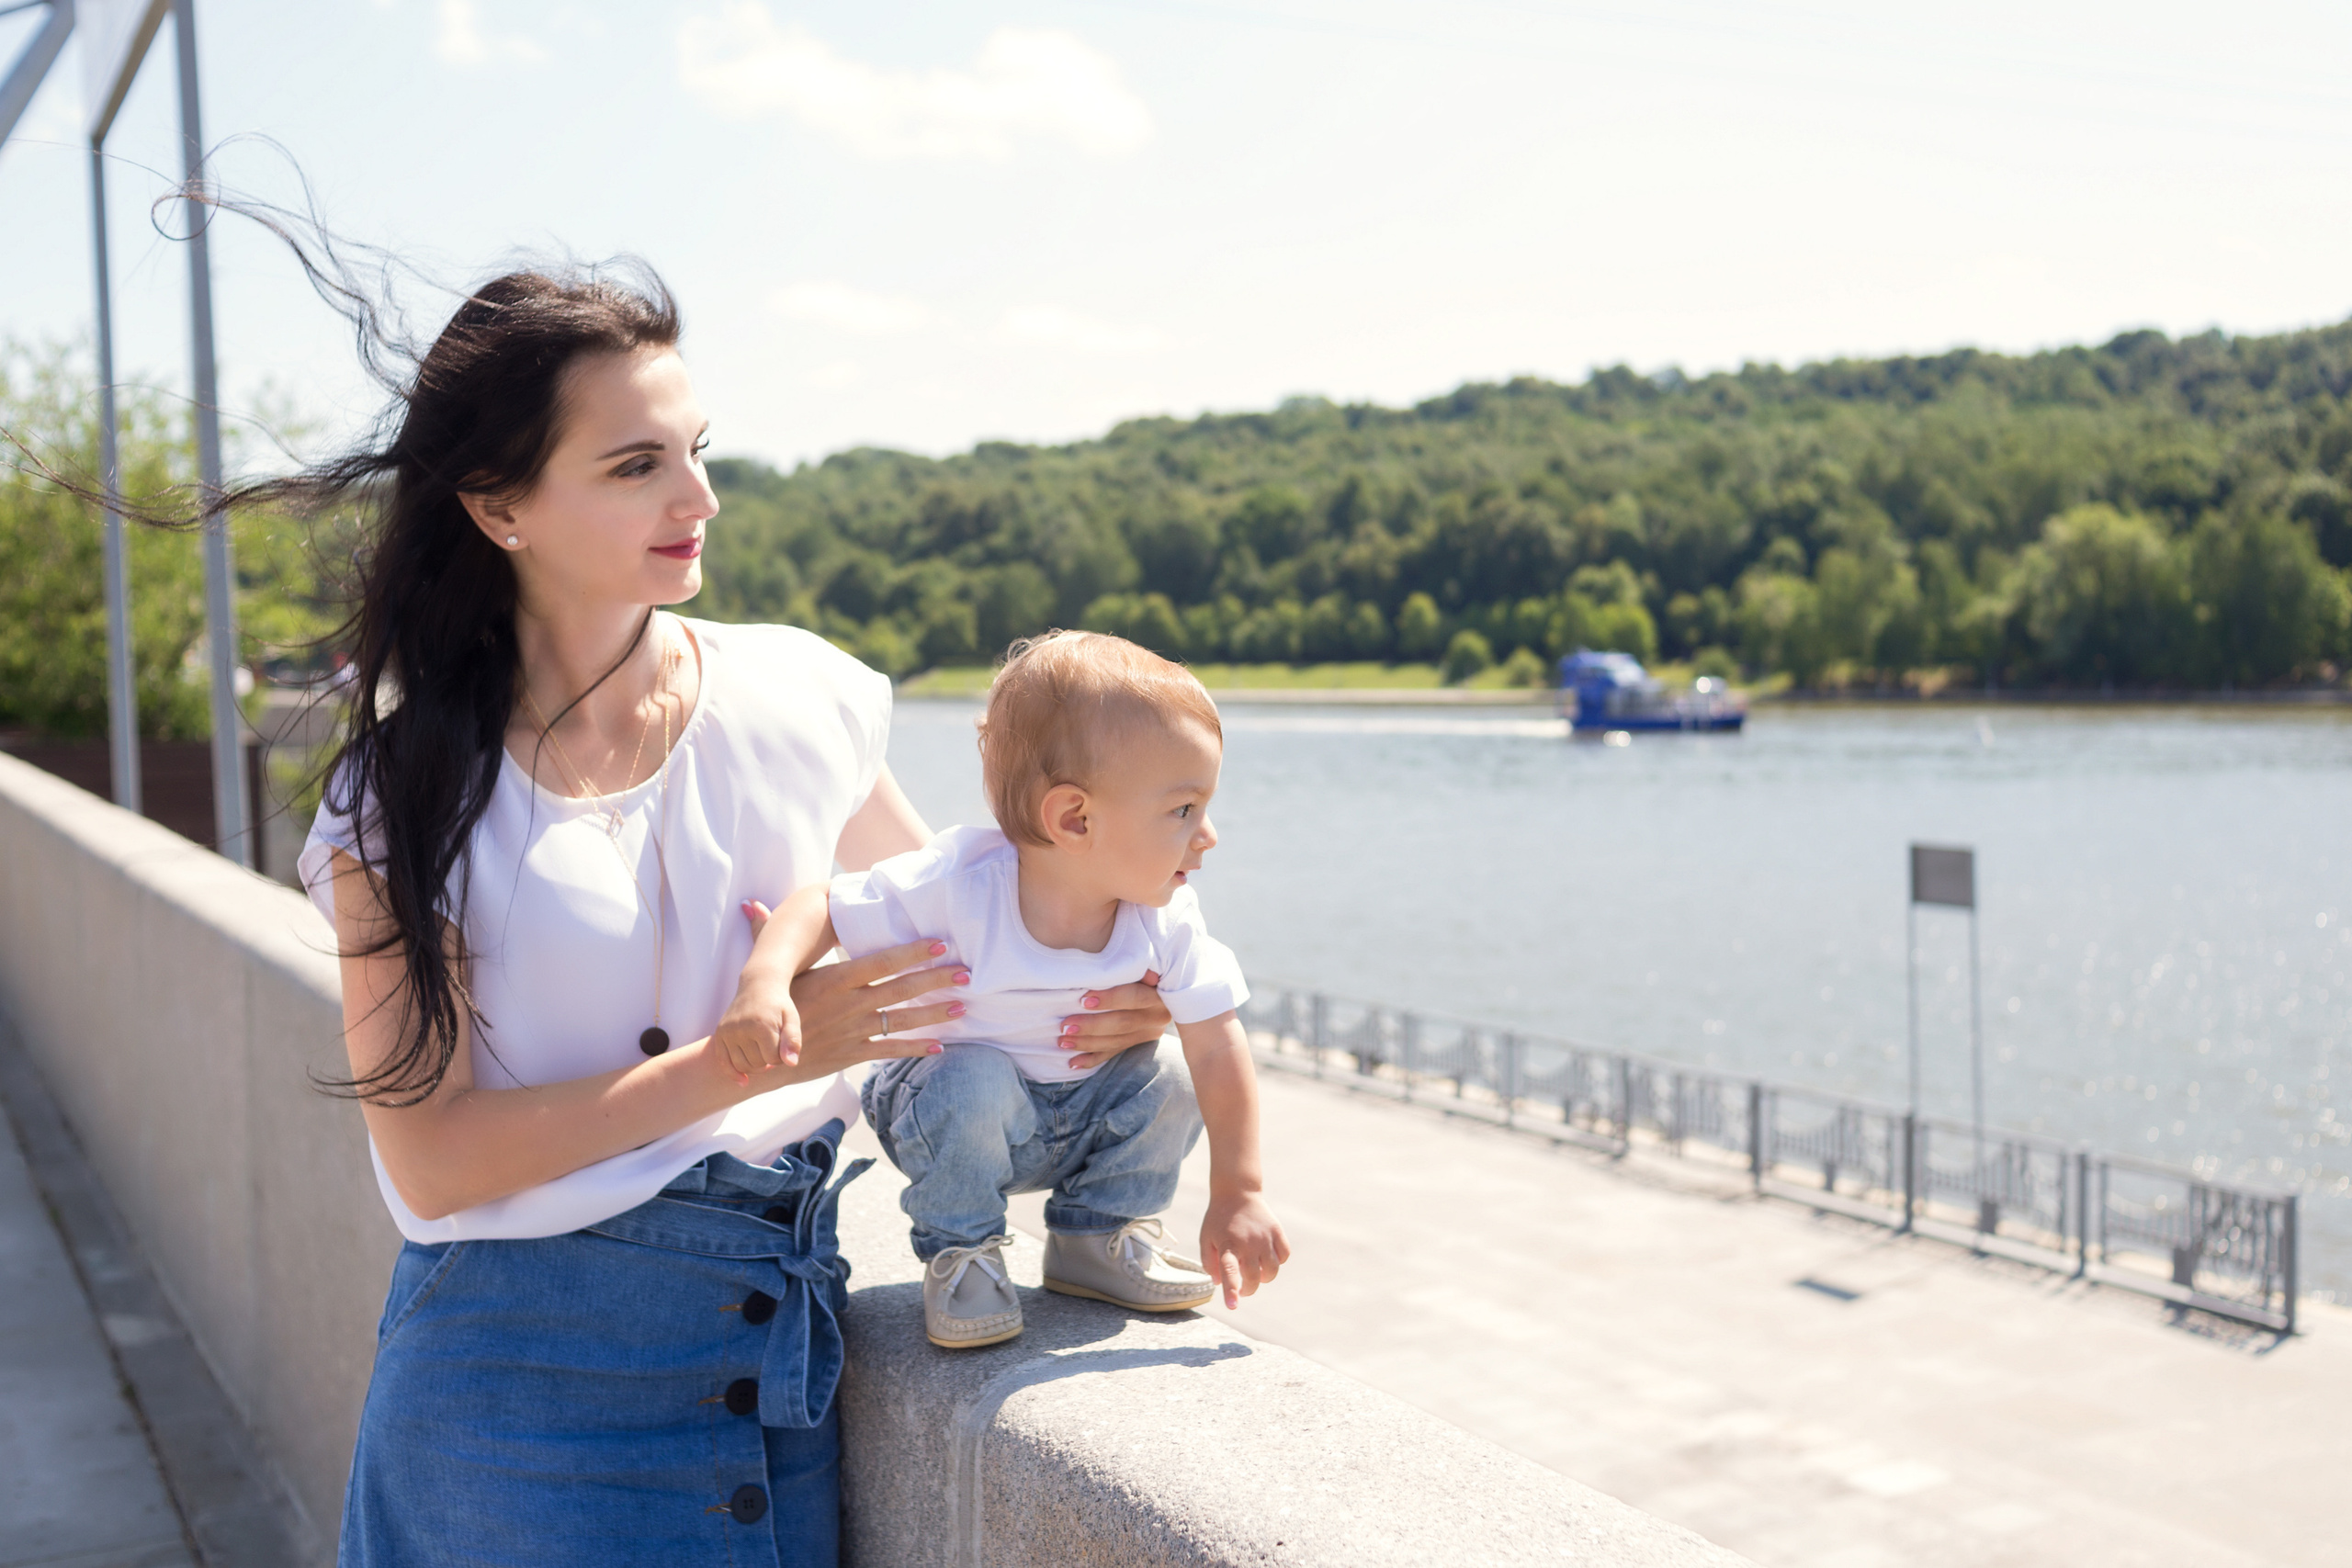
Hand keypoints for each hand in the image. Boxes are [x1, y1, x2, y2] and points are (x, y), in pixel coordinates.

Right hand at [711, 959, 800, 1083]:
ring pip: (741, 1065)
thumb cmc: (779, 1005)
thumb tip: (791, 1063)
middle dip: (768, 1062)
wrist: (758, 985)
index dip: (782, 1057)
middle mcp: (741, 1029)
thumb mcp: (792, 1019)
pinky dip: (733, 1073)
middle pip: (757, 1064)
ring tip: (764, 1055)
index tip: (785, 1046)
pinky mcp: (720, 1033)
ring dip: (754, 1067)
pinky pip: (723, 1061)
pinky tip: (744, 1082)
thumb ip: (793, 1040)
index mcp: (761, 1025)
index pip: (773, 1059)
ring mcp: (728, 1031)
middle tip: (775, 1049)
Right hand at [739, 901, 965, 1085]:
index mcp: (834, 980)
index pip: (881, 961)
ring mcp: (853, 1031)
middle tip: (967, 972)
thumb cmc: (769, 1008)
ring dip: (935, 1013)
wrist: (759, 1057)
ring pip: (902, 1020)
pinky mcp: (852, 1055)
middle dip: (937, 980)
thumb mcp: (774, 971)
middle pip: (901, 989)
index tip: (940, 943)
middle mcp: (849, 1004)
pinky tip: (940, 1045)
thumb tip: (752, 905)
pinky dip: (916, 1048)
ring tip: (963, 1005)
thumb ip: (768, 935)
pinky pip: (890, 1051)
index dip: (912, 952)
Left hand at [1061, 970, 1171, 1070]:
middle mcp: (1157, 1016)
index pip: (1135, 998)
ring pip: (1116, 1041)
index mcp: (1160, 995)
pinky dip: (1092, 1059)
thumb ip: (1135, 965)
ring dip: (1087, 1043)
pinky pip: (1113, 1053)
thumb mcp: (1146, 963)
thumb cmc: (1145, 967)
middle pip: (1123, 1023)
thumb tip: (1119, 964)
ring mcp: (1147, 1033)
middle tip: (1065, 1026)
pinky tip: (1073, 1062)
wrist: (1166, 989)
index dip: (1110, 999)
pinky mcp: (1137, 1043)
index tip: (1083, 999)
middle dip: (1092, 1026)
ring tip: (1063, 1041)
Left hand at [1199, 1190, 1288, 1310]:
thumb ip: (1209, 1262)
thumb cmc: (1218, 1219)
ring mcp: (1264, 1237)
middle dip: (1249, 1289)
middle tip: (1244, 1289)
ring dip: (1265, 1278)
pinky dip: (1278, 1262)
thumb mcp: (1206, 1238)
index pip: (1229, 1272)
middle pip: (1254, 1277)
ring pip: (1272, 1270)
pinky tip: (1268, 1258)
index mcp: (1227, 1245)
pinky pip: (1284, 1255)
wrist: (1236, 1192)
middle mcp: (1247, 1242)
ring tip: (1257, 1272)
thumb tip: (1220, 1283)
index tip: (1233, 1306)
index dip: (1231, 1291)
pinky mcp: (1276, 1231)